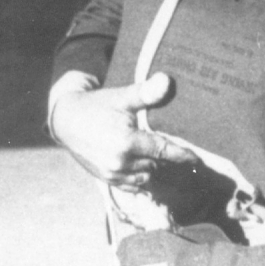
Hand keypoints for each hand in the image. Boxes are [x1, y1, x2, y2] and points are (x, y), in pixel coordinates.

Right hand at [47, 71, 198, 189]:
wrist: (66, 121)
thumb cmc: (97, 106)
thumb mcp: (121, 97)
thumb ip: (145, 92)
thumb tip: (167, 80)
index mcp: (127, 142)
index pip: (163, 151)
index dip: (182, 155)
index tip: (198, 159)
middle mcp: (121, 162)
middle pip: (157, 164)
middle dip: (167, 158)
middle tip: (181, 153)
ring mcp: (113, 173)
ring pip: (147, 176)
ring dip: (155, 168)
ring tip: (164, 159)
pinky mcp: (107, 179)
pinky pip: (133, 185)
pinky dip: (143, 178)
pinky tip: (149, 169)